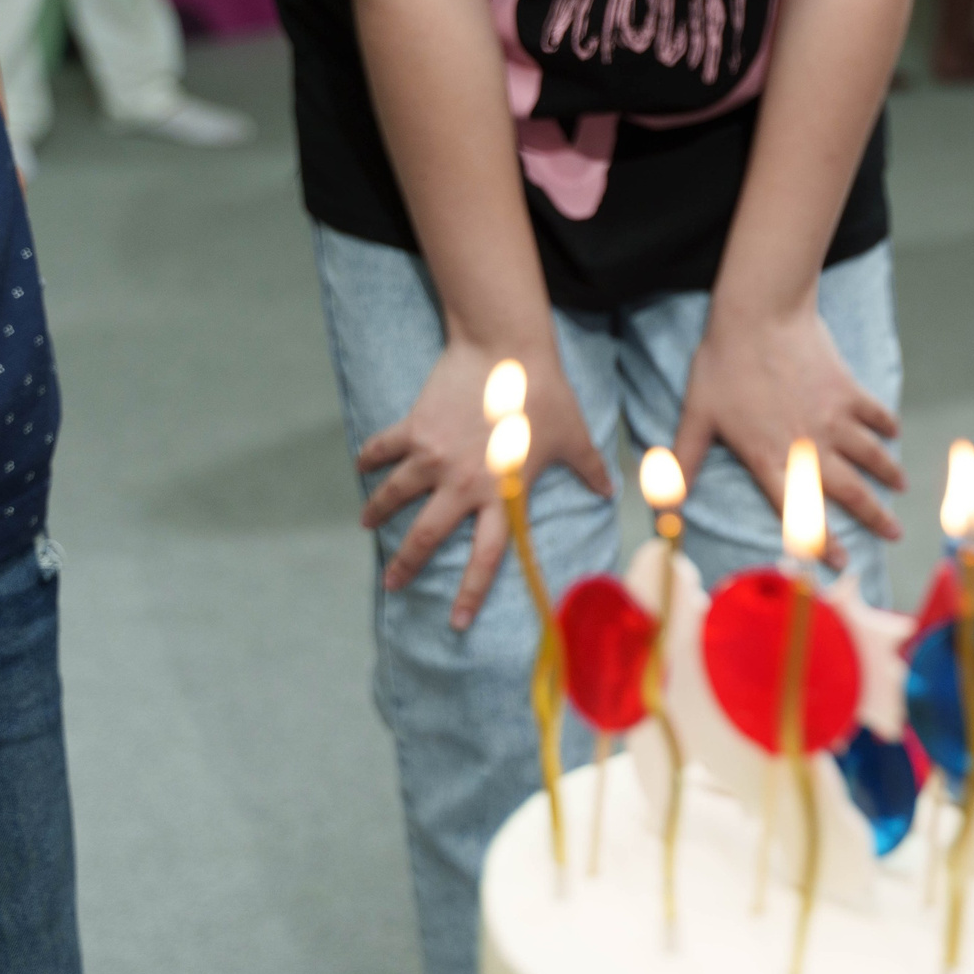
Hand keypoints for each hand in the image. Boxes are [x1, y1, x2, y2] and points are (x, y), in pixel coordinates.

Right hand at [360, 340, 611, 627]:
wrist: (506, 350)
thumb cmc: (546, 395)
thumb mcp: (574, 437)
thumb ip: (589, 470)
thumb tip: (611, 491)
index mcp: (503, 494)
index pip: (486, 556)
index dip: (471, 592)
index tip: (457, 622)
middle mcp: (463, 483)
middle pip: (426, 536)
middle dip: (406, 565)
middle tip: (392, 584)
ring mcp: (434, 457)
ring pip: (394, 496)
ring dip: (377, 512)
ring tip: (366, 523)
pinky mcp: (415, 428)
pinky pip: (384, 450)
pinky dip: (369, 459)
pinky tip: (361, 467)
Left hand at [675, 301, 902, 571]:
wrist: (759, 315)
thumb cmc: (723, 364)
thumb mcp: (696, 416)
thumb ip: (686, 460)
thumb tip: (664, 503)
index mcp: (770, 459)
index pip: (799, 513)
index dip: (821, 542)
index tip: (842, 562)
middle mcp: (808, 447)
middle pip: (849, 491)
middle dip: (875, 517)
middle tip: (895, 535)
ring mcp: (833, 419)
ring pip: (871, 457)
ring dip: (888, 475)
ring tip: (901, 488)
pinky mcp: (848, 391)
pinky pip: (875, 415)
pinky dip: (887, 427)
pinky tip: (893, 435)